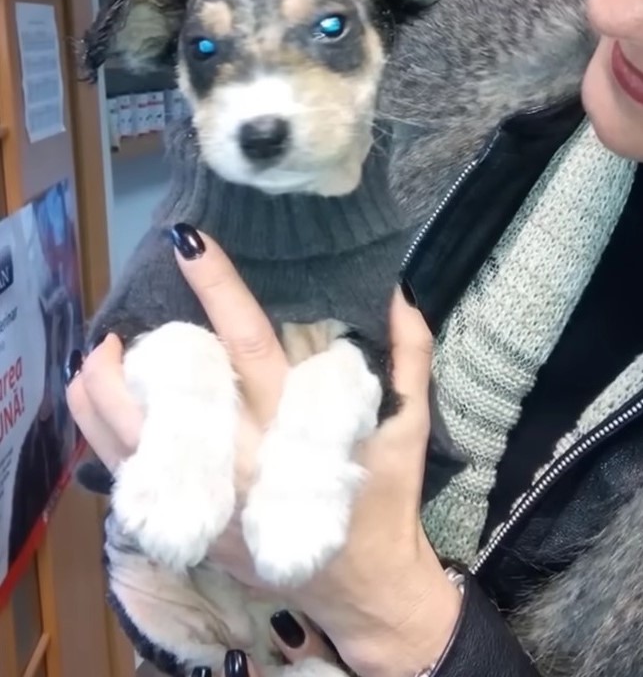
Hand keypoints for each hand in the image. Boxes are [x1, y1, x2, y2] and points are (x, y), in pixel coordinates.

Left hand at [66, 228, 460, 676]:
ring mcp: (210, 505)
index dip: (218, 289)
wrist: (365, 589)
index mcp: (293, 429)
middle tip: (112, 323)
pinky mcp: (193, 532)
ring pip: (132, 448)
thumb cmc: (386, 499)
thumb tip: (402, 287)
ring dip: (101, 399)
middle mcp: (241, 465)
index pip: (249, 344)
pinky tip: (101, 409)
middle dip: (127, 361)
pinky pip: (132, 485)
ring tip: (95, 357)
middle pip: (166, 404)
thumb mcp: (409, 426)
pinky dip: (106, 442)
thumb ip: (408, 355)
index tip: (188, 243)